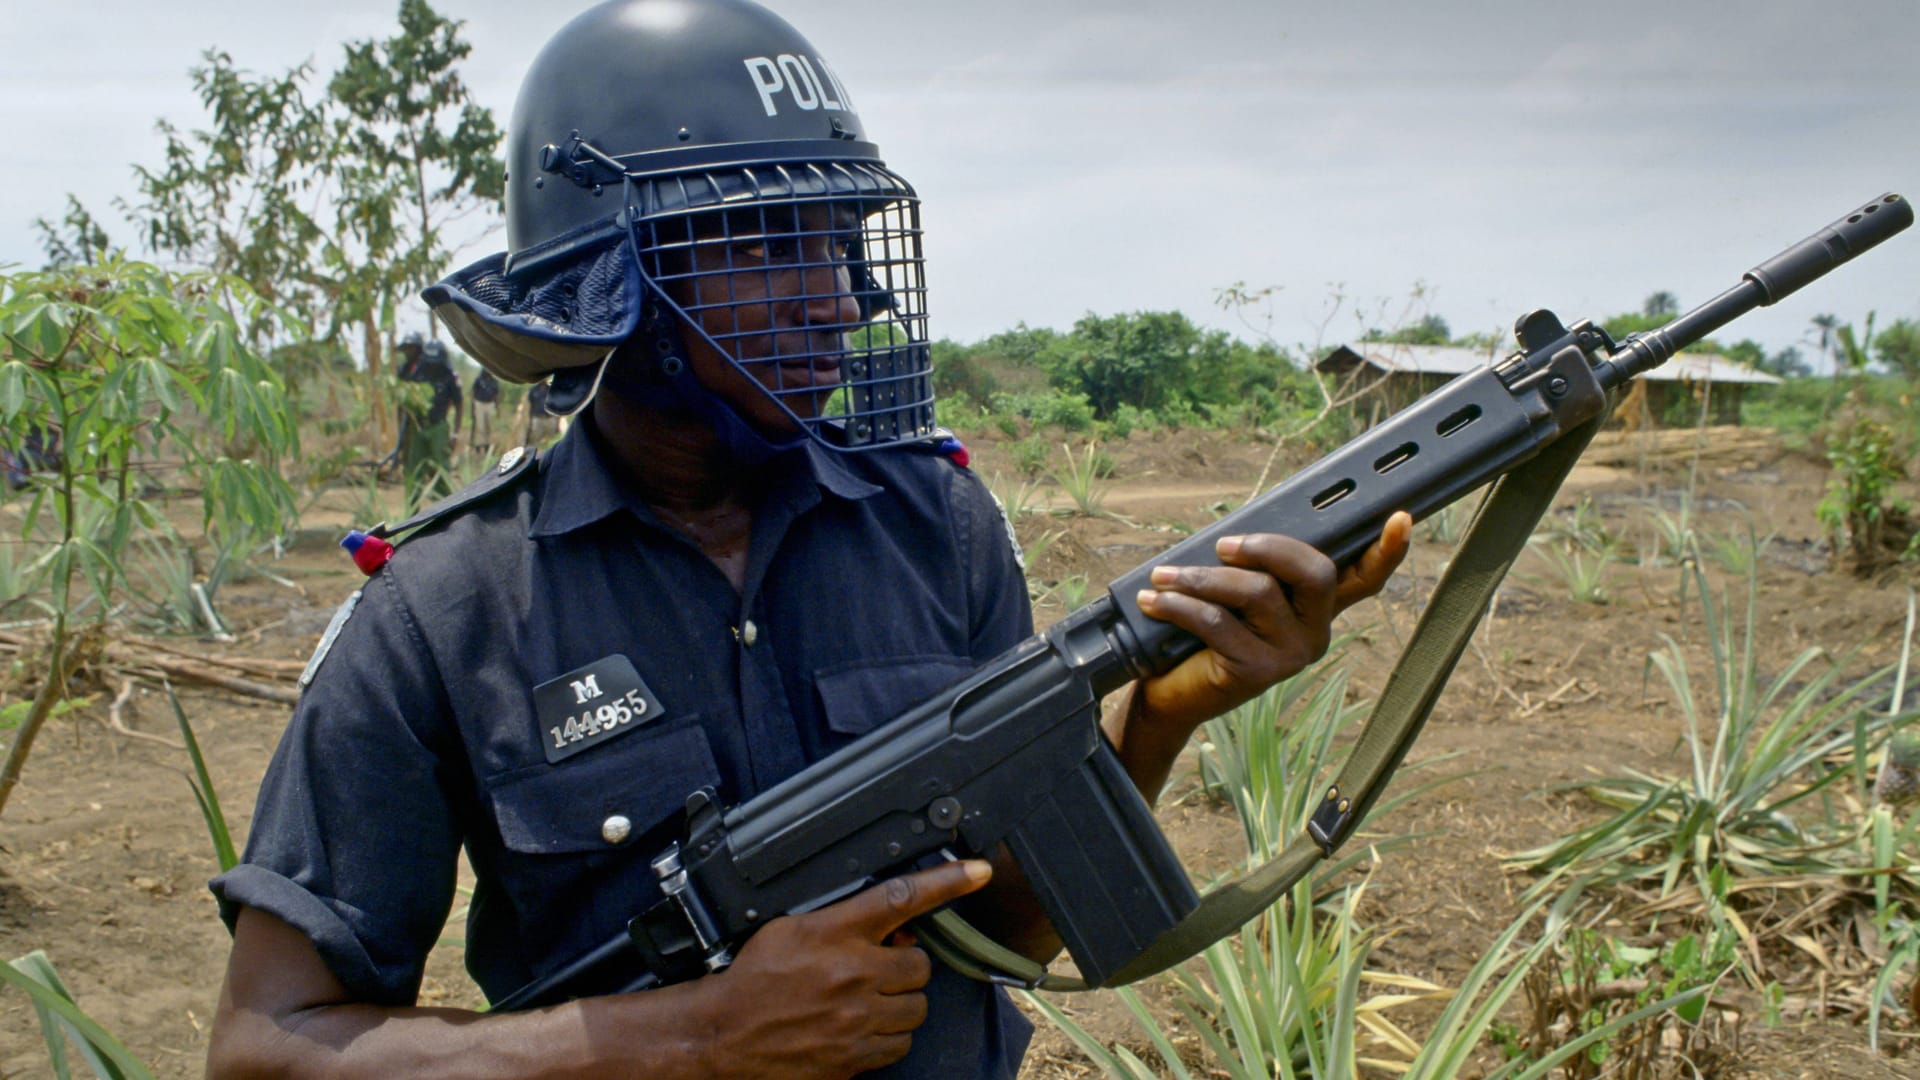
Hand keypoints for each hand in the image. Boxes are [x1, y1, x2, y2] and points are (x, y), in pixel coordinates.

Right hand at [687, 859, 991, 1078]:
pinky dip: (887, 1037)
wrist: (724, 1035)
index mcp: (835, 933)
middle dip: (905, 969)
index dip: (946, 881)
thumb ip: (842, 922)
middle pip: (920, 967)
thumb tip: (891, 930)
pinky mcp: (854, 1056)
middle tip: (879, 971)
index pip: (901, 897)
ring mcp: (856, 1018)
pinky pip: (899, 1045)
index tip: (978, 871)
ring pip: (916, 1008)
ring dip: (899, 1004)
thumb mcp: (791, 929)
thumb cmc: (754, 979)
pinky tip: (861, 1028)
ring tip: (867, 1002)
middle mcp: (852, 973)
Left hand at [1120, 512, 1412, 767]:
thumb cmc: (1199, 634)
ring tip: (1164, 576)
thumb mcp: (1232, 595)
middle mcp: (1315, 633)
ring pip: (1257, 592)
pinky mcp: (1257, 673)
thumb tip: (1238, 535)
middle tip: (1222, 545)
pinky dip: (1178, 605)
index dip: (1387, 551)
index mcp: (1316, 609)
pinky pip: (1217, 622)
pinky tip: (1153, 599)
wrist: (1170, 695)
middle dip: (1266, 546)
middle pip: (1315, 572)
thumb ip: (1253, 567)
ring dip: (1202, 578)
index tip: (1401, 518)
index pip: (1363, 579)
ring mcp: (1290, 656)